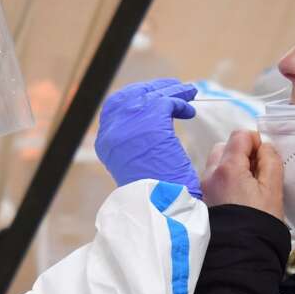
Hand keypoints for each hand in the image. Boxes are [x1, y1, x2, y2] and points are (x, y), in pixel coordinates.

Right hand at [95, 78, 200, 197]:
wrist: (163, 205)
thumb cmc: (156, 193)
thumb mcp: (134, 165)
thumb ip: (134, 144)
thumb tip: (145, 125)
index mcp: (106, 142)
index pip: (114, 106)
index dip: (134, 96)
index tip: (153, 94)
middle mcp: (113, 131)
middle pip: (132, 96)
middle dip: (154, 89)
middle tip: (175, 88)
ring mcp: (130, 124)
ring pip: (152, 96)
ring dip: (172, 92)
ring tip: (189, 93)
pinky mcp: (152, 121)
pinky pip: (167, 102)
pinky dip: (180, 102)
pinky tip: (189, 111)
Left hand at [202, 130, 283, 219]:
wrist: (240, 251)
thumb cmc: (260, 219)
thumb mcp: (273, 189)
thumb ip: (270, 161)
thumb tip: (264, 147)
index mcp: (228, 167)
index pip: (239, 136)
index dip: (255, 141)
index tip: (265, 157)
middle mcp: (211, 172)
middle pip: (224, 146)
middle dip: (242, 152)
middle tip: (258, 170)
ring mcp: (205, 185)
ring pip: (218, 161)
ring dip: (233, 164)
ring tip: (250, 182)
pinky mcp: (204, 197)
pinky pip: (215, 176)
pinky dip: (226, 176)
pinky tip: (240, 192)